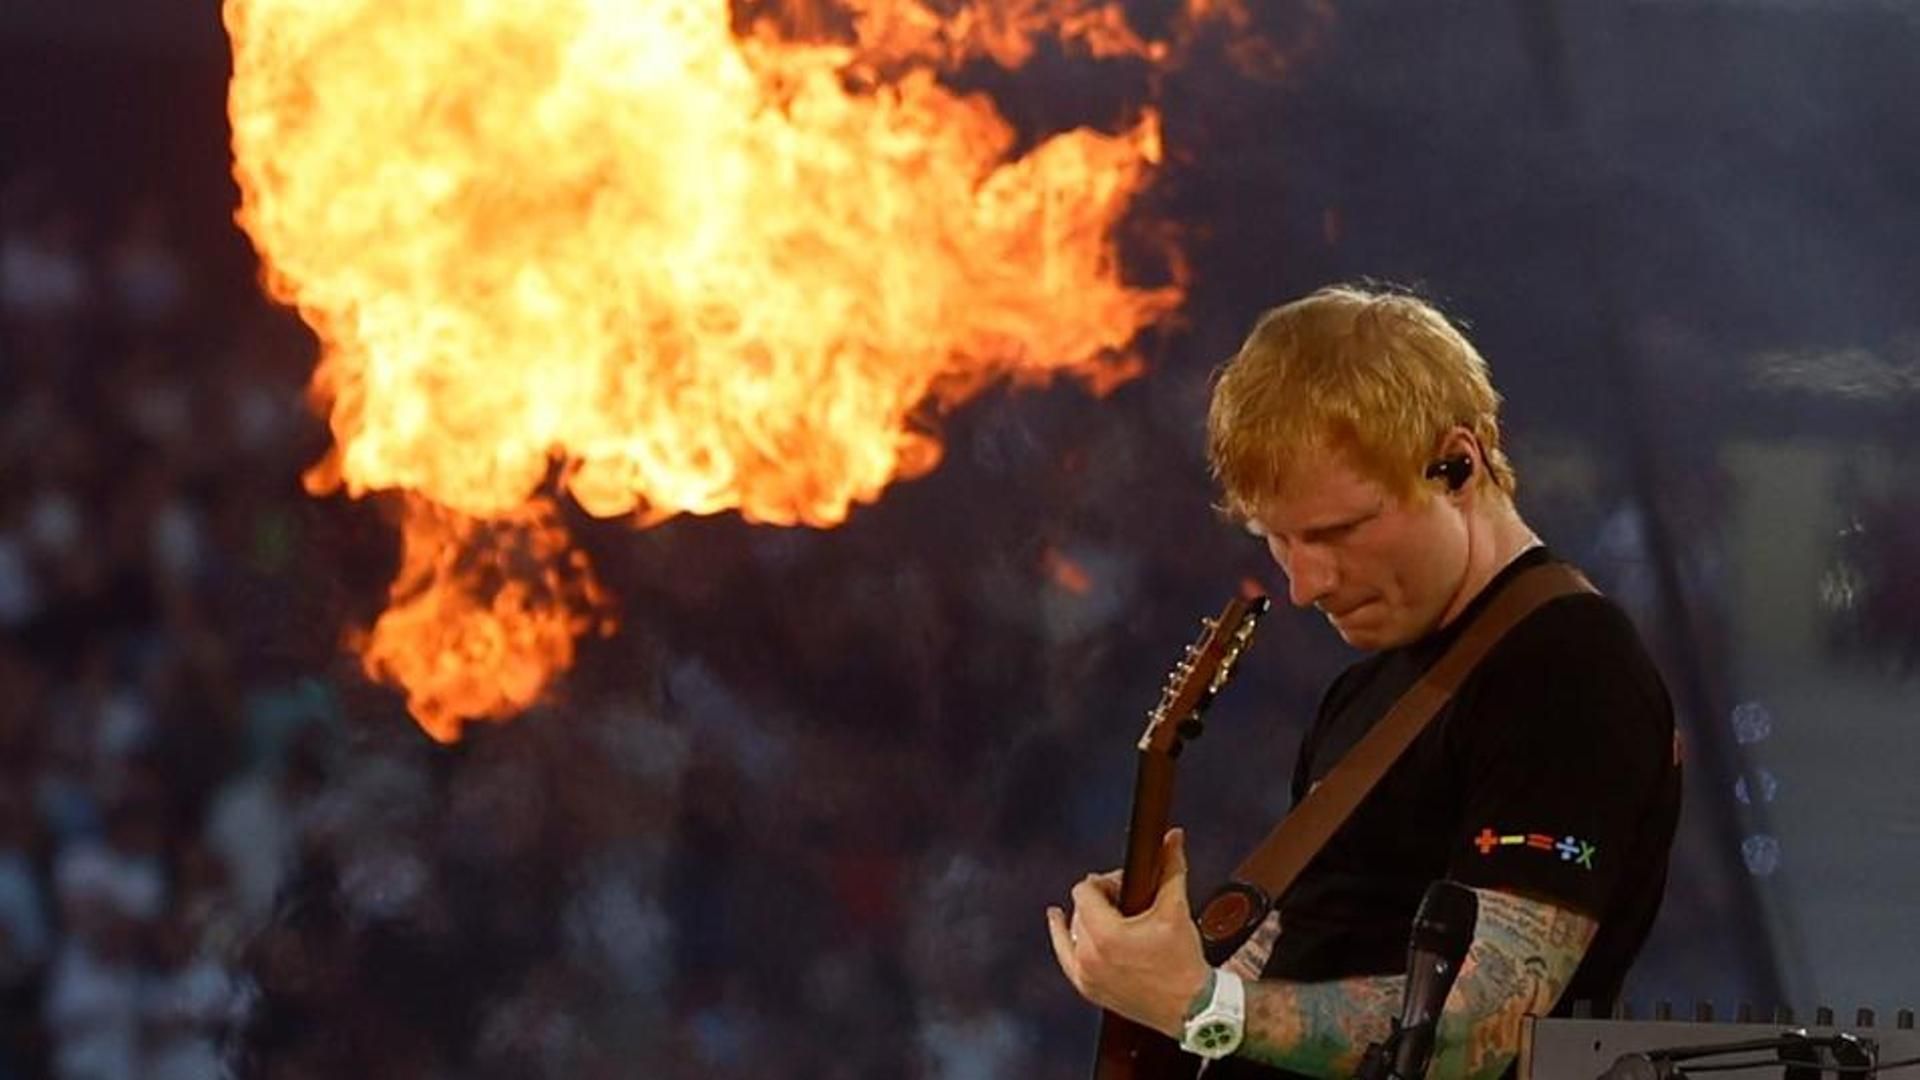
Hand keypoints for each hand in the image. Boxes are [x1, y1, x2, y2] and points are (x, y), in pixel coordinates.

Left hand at [1046, 827, 1211, 1037]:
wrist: (1190, 1008)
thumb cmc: (1183, 962)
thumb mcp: (1175, 910)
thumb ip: (1171, 869)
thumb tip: (1173, 837)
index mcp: (1105, 935)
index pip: (1085, 891)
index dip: (1104, 882)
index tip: (1123, 886)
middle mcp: (1088, 956)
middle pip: (1079, 909)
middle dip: (1100, 900)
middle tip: (1124, 901)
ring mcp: (1085, 975)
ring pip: (1071, 930)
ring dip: (1085, 918)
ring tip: (1103, 912)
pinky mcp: (1088, 989)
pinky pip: (1065, 957)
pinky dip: (1061, 937)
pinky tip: (1056, 920)